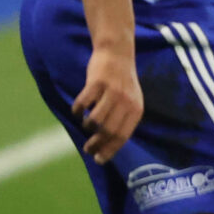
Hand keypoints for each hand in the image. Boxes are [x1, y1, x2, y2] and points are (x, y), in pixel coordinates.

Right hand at [71, 43, 143, 162]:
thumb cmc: (121, 82)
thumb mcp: (130, 100)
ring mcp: (112, 92)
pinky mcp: (97, 83)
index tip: (99, 160)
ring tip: (85, 125)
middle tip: (87, 149)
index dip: (110, 150)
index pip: (123, 136)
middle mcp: (127, 102)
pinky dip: (78, 110)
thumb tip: (108, 144)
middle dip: (96, 144)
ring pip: (96, 120)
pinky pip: (83, 103)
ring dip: (87, 127)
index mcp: (136, 109)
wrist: (117, 54)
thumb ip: (122, 118)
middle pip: (109, 131)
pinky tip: (77, 111)